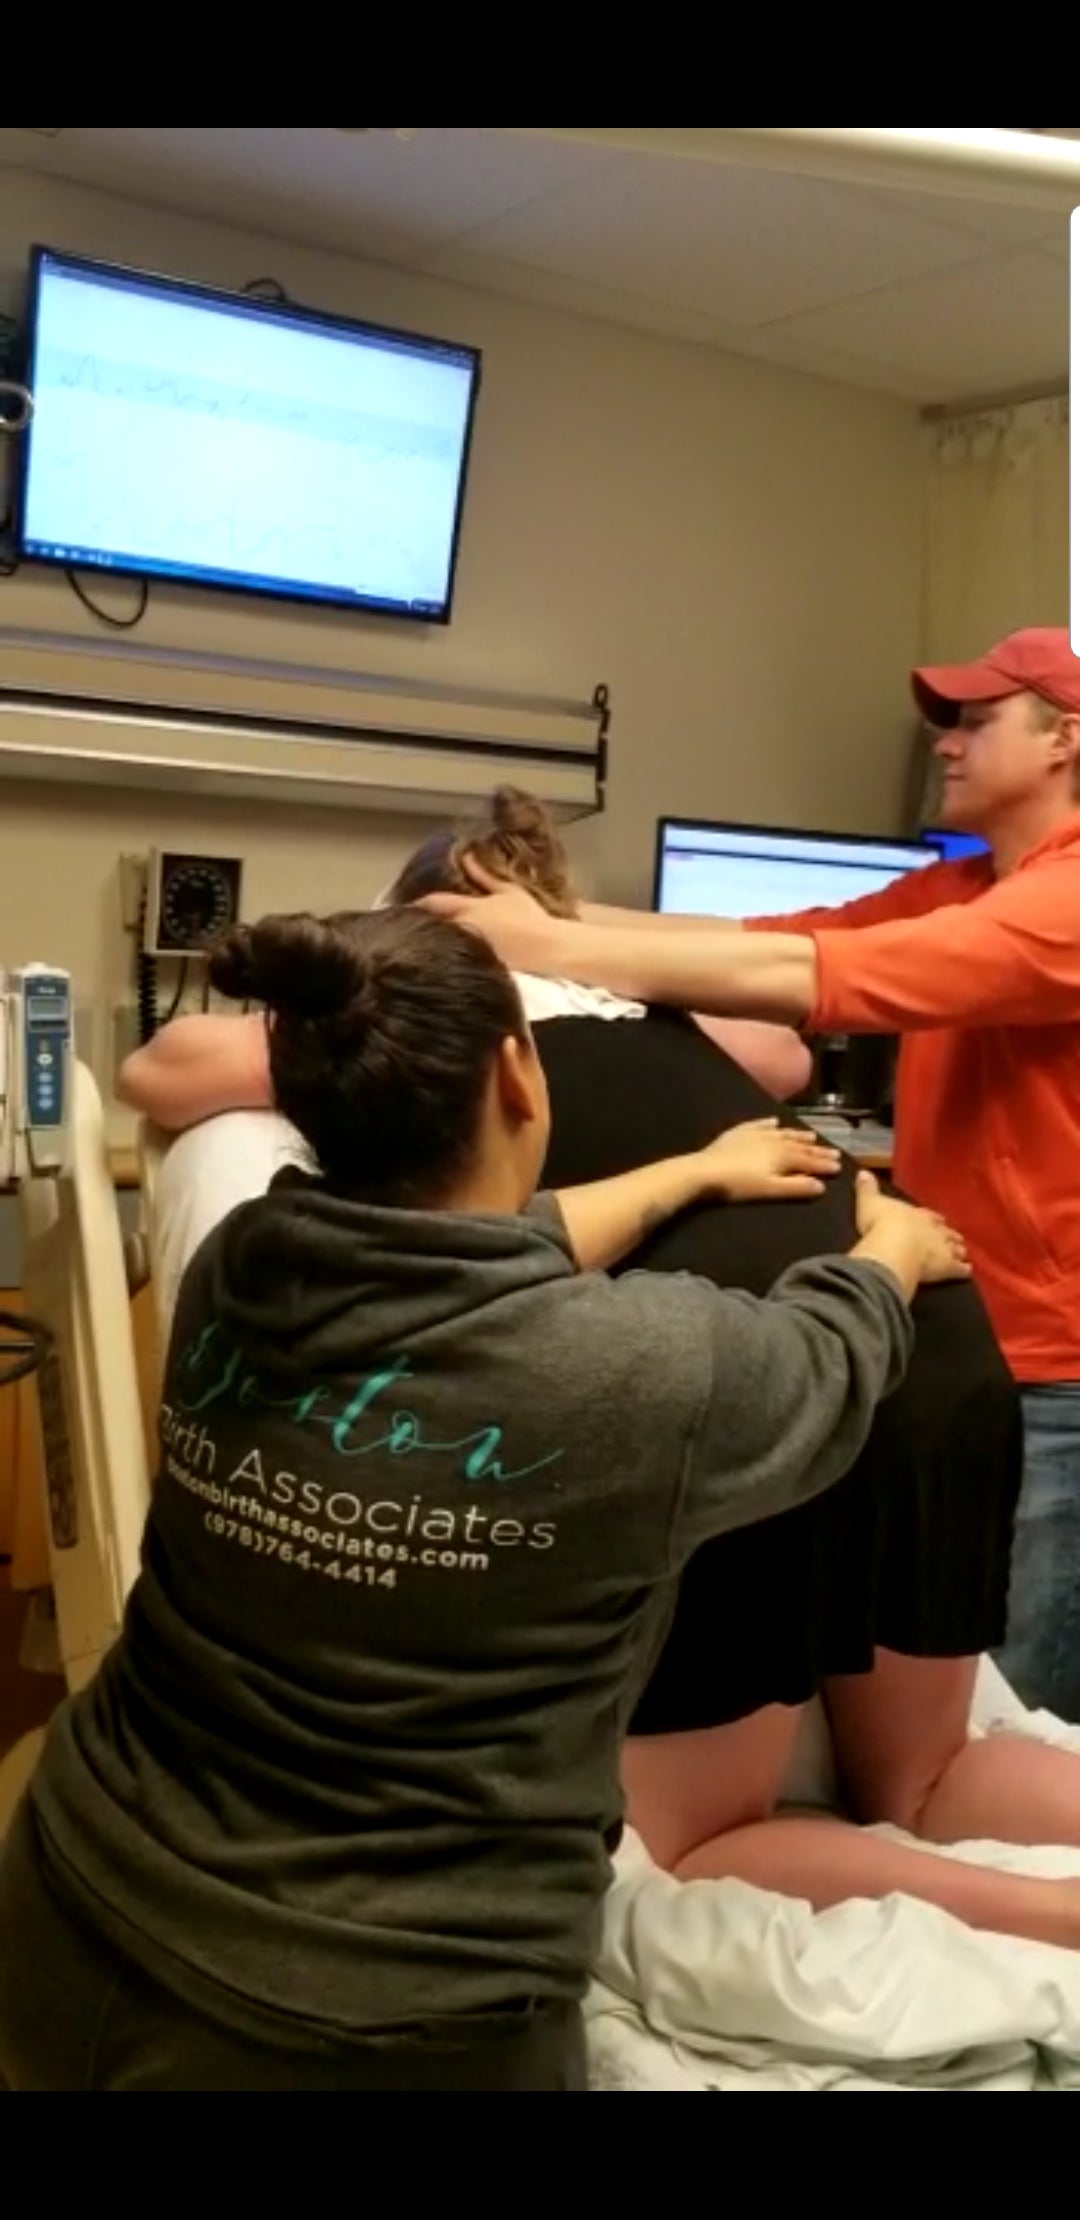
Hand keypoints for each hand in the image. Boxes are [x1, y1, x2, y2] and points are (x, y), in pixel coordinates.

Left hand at [419, 883, 561, 972]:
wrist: (547, 948)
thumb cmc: (530, 918)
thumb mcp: (509, 891)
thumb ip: (484, 875)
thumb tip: (467, 857)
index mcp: (469, 909)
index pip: (432, 903)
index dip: (416, 903)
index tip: (405, 904)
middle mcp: (463, 929)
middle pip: (429, 926)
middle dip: (420, 923)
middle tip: (410, 921)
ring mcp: (467, 950)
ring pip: (438, 943)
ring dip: (430, 939)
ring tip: (423, 937)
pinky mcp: (473, 966)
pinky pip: (450, 958)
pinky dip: (444, 953)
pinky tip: (443, 954)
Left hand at [695, 1118, 842, 1202]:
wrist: (705, 1171)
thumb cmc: (739, 1185)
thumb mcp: (771, 1189)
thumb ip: (797, 1187)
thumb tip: (821, 1185)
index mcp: (783, 1155)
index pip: (810, 1160)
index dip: (825, 1163)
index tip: (840, 1165)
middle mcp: (774, 1140)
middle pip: (800, 1145)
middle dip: (818, 1149)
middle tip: (834, 1151)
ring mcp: (756, 1134)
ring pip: (783, 1133)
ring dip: (798, 1135)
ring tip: (811, 1135)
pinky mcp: (739, 1132)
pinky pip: (759, 1124)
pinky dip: (769, 1124)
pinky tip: (775, 1122)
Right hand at [854, 1171, 970, 1285]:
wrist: (894, 1245)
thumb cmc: (881, 1223)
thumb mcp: (869, 1202)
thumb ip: (868, 1189)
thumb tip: (863, 1172)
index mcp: (917, 1214)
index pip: (928, 1215)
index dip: (933, 1218)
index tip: (939, 1220)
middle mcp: (933, 1229)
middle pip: (944, 1231)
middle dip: (949, 1234)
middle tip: (956, 1237)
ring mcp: (943, 1248)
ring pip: (955, 1248)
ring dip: (958, 1250)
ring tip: (964, 1252)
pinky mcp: (947, 1267)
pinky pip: (958, 1269)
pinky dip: (963, 1269)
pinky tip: (968, 1270)